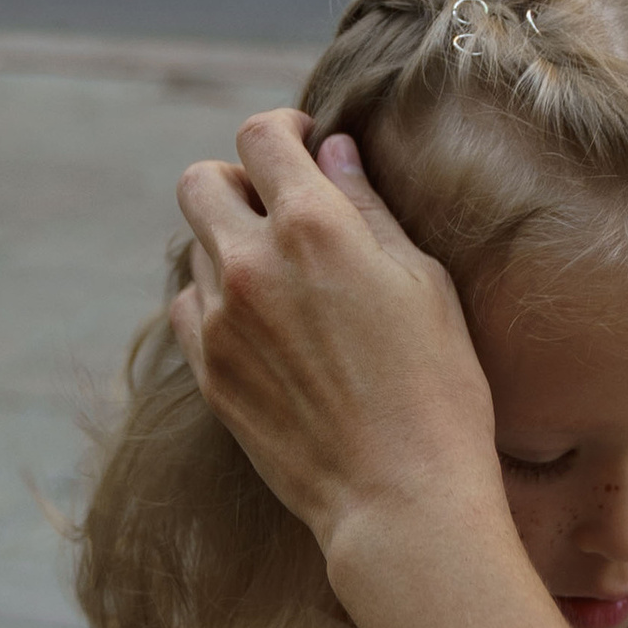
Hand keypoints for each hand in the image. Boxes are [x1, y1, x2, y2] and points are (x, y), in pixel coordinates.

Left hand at [172, 115, 501, 559]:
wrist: (401, 497)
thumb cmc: (438, 388)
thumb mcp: (423, 281)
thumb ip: (368, 208)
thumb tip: (333, 152)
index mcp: (314, 226)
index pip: (260, 136)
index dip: (283, 131)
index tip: (305, 147)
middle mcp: (252, 264)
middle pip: (201, 182)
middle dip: (238, 182)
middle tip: (280, 208)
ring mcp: (221, 321)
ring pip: (196, 248)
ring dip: (231, 246)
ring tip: (287, 281)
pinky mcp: (208, 372)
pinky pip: (190, 308)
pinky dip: (217, 302)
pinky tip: (263, 325)